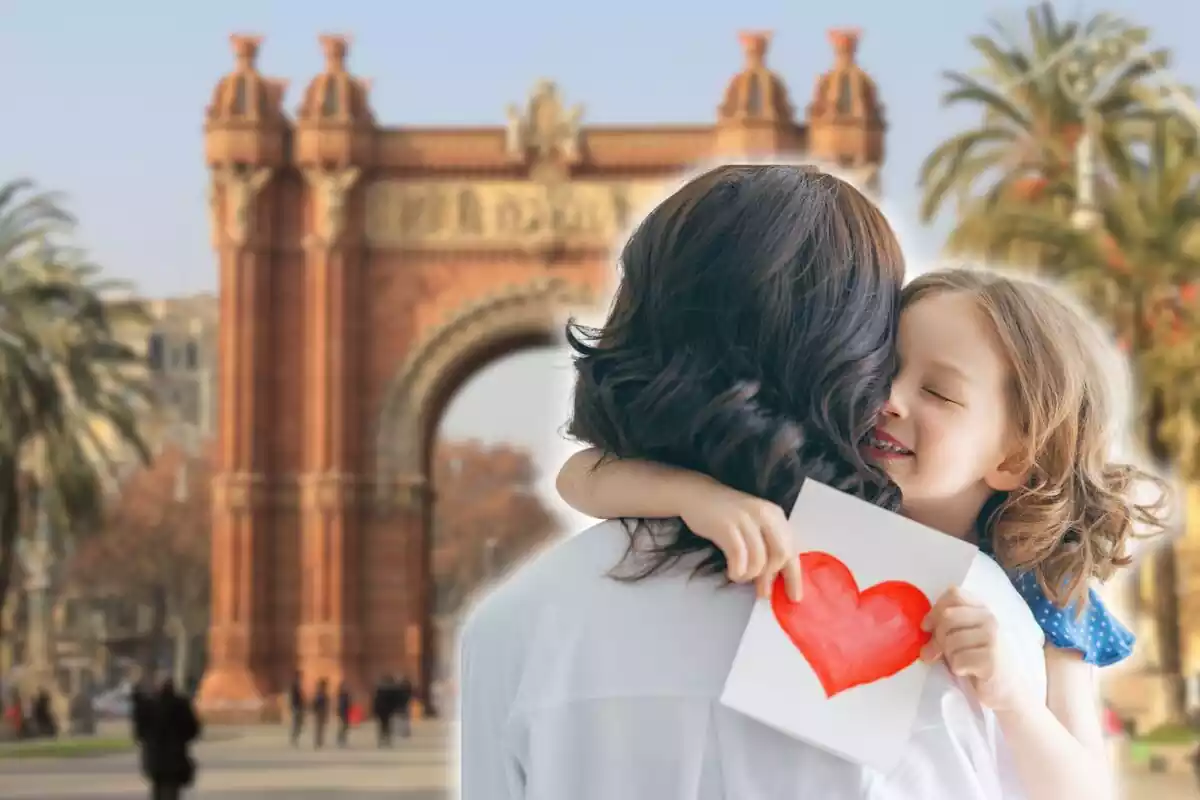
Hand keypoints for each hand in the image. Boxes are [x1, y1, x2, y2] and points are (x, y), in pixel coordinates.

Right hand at [678, 483, 800, 600]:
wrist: (697, 494)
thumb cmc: (726, 516)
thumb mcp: (753, 527)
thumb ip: (766, 549)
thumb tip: (770, 584)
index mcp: (775, 515)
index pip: (792, 549)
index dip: (794, 576)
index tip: (794, 597)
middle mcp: (765, 515)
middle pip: (781, 554)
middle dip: (771, 576)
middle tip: (761, 589)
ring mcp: (746, 519)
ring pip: (759, 560)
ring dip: (750, 576)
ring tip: (740, 576)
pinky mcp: (727, 526)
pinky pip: (739, 558)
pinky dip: (737, 571)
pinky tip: (732, 573)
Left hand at [920, 587, 1025, 711]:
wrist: (1010, 691)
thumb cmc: (981, 663)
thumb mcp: (964, 639)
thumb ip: (947, 628)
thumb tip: (923, 629)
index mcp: (982, 610)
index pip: (954, 594)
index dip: (935, 609)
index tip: (926, 626)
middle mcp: (989, 619)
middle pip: (948, 616)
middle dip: (937, 637)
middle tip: (935, 653)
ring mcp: (993, 638)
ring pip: (950, 640)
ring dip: (948, 656)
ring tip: (959, 663)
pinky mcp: (991, 659)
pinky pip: (958, 660)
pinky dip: (958, 668)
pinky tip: (968, 672)